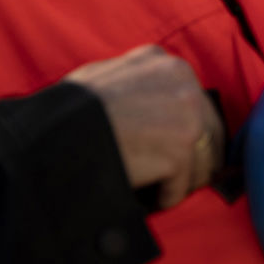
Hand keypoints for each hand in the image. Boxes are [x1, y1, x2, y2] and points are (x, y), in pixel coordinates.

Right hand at [66, 44, 223, 209]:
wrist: (53, 134)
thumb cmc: (69, 110)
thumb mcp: (108, 75)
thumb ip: (139, 81)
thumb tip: (152, 98)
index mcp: (168, 66)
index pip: (198, 104)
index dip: (189, 131)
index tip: (179, 149)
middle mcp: (185, 85)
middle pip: (210, 131)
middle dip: (196, 157)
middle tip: (179, 177)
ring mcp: (188, 117)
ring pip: (202, 161)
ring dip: (182, 179)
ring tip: (160, 188)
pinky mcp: (180, 151)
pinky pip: (182, 185)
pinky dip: (167, 196)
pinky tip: (150, 197)